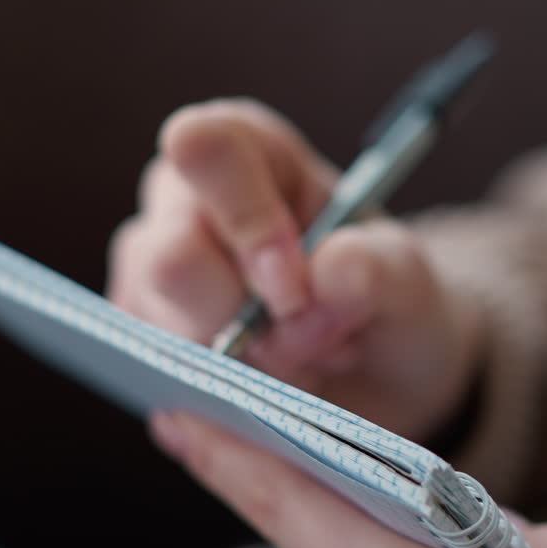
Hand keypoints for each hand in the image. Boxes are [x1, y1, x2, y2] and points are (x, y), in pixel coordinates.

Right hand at [108, 98, 475, 439]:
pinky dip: (227, 398)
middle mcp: (178, 203)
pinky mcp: (140, 340)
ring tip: (303, 357)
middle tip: (319, 338)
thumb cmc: (380, 291)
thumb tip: (326, 272)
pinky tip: (269, 384)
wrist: (375, 361)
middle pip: (171, 260)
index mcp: (243, 150)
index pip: (203, 149)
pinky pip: (164, 383)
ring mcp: (146, 274)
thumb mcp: (406, 276)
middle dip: (250, 323)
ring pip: (166, 333)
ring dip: (249, 369)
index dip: (248, 221)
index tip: (298, 286)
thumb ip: (376, 268)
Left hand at [151, 412, 546, 547]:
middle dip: (252, 479)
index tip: (177, 416)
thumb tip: (524, 546)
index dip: (236, 457)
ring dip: (312, 515)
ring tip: (263, 454)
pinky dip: (371, 547)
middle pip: (312, 543)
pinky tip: (378, 521)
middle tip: (191, 423)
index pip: (304, 510)